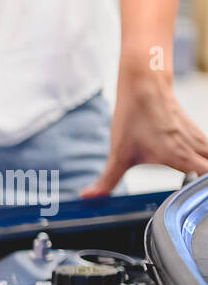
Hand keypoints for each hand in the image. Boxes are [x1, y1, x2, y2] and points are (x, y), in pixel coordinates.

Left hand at [82, 68, 207, 196]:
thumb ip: (107, 180)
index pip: (206, 177)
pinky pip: (206, 148)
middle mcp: (193, 147)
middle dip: (204, 185)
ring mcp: (196, 137)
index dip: (203, 191)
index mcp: (179, 156)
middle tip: (194, 194)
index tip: (196, 198)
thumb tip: (89, 197)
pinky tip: (191, 164)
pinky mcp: (194, 130)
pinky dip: (203, 158)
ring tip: (193, 181)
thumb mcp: (119, 155)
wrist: (144, 87)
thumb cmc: (134, 117)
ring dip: (204, 170)